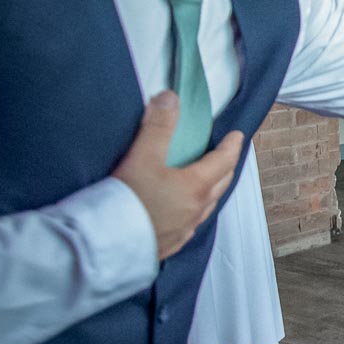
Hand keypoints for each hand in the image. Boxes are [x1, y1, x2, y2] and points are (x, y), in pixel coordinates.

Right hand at [112, 92, 243, 260]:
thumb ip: (157, 127)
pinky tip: (183, 210)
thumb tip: (170, 98)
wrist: (105, 245)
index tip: (238, 136)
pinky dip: (195, 209)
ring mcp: (185, 230)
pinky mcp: (171, 244)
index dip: (231, 146)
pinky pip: (192, 223)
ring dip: (212, 190)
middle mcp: (197, 209)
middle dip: (226, 167)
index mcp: (196, 187)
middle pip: (221, 184)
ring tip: (208, 181)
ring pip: (207, 205)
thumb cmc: (127, 200)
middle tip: (227, 156)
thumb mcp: (142, 157)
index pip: (223, 161)